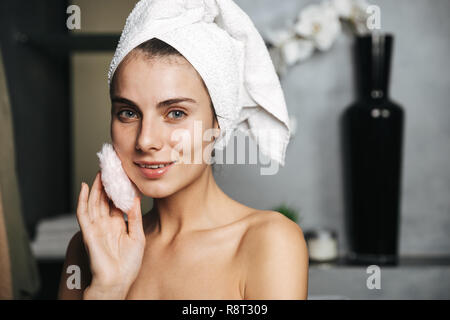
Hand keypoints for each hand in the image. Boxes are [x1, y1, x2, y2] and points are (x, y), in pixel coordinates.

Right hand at [76, 171, 145, 297]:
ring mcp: (96, 227)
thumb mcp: (137, 236)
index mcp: (118, 224)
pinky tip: (83, 187)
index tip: (123, 173)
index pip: (116, 201)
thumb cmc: (128, 264)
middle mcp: (106, 223)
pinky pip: (83, 213)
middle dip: (106, 183)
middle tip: (110, 166)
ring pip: (94, 202)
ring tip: (99, 171)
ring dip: (95, 186)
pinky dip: (82, 200)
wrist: (118, 282)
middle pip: (104, 198)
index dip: (119, 188)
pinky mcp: (89, 232)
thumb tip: (136, 198)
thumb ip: (135, 217)